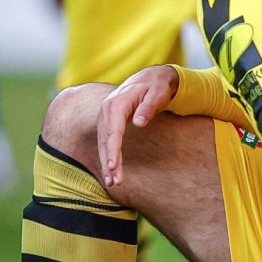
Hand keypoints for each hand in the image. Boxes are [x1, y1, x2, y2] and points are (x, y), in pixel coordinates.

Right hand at [97, 65, 179, 188]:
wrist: (151, 77)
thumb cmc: (157, 86)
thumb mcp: (158, 93)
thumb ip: (149, 107)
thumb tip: (138, 123)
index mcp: (117, 102)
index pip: (113, 130)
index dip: (113, 149)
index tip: (114, 166)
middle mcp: (106, 109)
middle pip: (105, 139)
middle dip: (109, 162)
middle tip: (114, 182)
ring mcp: (105, 116)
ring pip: (103, 143)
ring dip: (107, 163)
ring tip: (112, 183)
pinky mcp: (108, 122)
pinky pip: (106, 142)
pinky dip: (108, 157)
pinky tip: (111, 172)